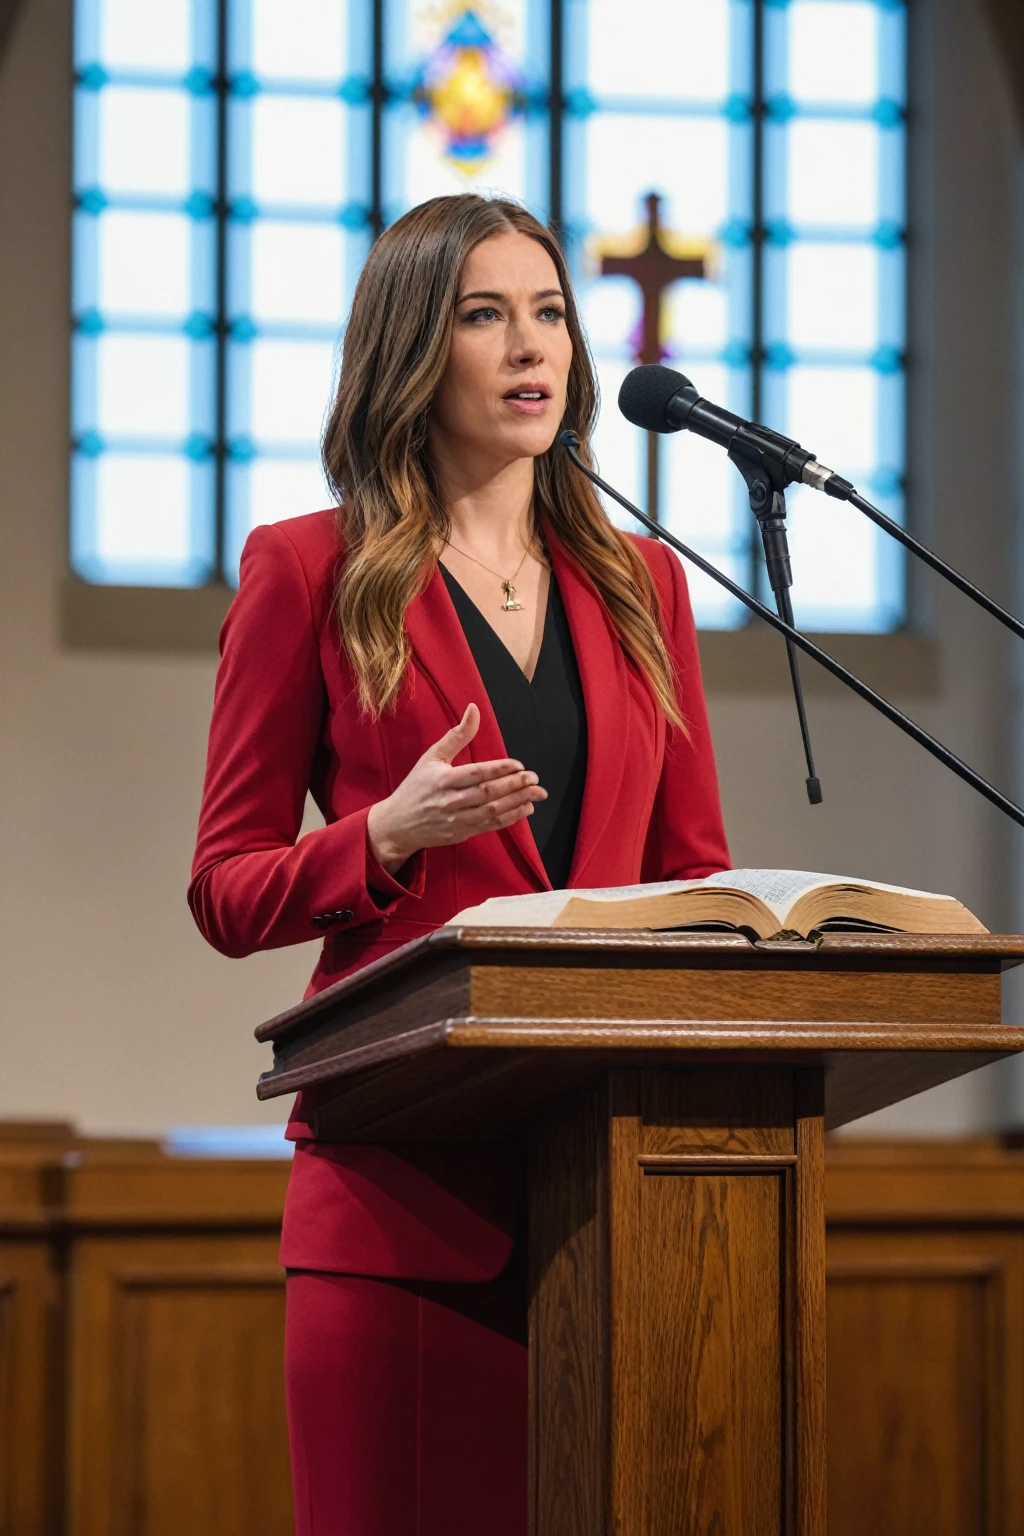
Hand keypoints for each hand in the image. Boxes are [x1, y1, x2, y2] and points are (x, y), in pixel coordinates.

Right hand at [366, 703, 546, 873]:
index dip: (499, 769)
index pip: (476, 773)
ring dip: (518, 802)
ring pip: (492, 811)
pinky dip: (510, 818)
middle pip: (488, 793)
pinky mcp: (462, 833)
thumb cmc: (416, 787)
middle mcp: (450, 801)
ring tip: (537, 793)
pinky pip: (490, 826)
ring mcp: (457, 820)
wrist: (398, 825)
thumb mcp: (431, 757)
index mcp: (442, 779)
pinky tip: (525, 809)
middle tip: (535, 778)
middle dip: (515, 785)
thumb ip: (456, 735)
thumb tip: (474, 709)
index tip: (519, 765)